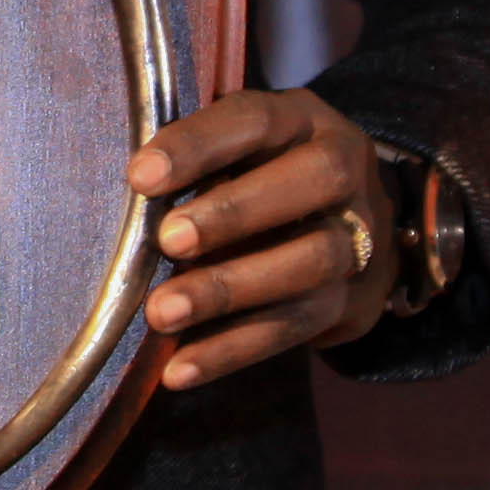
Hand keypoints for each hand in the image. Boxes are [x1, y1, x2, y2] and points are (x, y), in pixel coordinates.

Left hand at [130, 89, 392, 388]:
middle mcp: (345, 172)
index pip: (257, 121)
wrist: (355, 227)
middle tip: (167, 241)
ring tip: (161, 313)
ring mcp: (360, 239)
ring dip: (229, 290)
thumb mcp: (242, 150)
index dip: (200, 145)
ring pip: (309, 263)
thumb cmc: (267, 176)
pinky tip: (180, 368)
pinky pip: (295, 327)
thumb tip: (130, 197)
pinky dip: (233, 350)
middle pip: (310, 182)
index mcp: (305, 121)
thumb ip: (198, 164)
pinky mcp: (352, 302)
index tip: (141, 176)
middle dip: (234, 213)